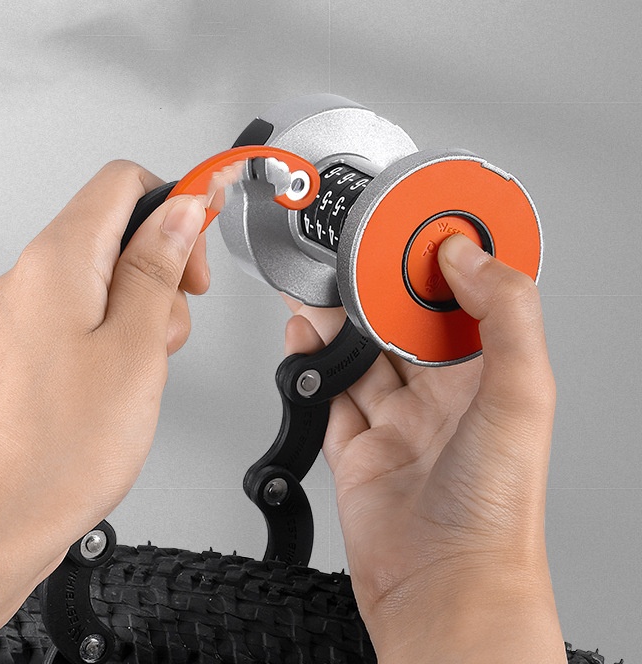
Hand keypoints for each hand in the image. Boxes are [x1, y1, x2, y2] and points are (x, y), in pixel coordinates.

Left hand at [0, 159, 209, 571]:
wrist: (0, 520)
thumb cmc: (65, 447)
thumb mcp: (139, 343)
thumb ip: (160, 265)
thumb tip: (181, 209)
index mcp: (57, 261)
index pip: (123, 183)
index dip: (176, 199)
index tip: (207, 224)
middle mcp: (25, 277)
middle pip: (113, 228)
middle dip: (161, 262)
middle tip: (179, 314)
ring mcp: (15, 312)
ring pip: (98, 274)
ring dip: (139, 303)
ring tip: (146, 362)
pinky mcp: (15, 345)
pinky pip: (74, 311)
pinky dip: (109, 328)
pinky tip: (117, 378)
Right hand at [282, 233, 564, 661]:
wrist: (444, 589)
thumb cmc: (495, 509)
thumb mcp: (520, 395)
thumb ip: (504, 316)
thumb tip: (468, 256)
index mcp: (487, 378)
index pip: (462, 303)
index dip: (438, 265)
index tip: (413, 232)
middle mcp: (442, 398)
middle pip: (399, 325)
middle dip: (371, 290)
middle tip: (347, 258)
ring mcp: (397, 423)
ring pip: (359, 355)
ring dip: (334, 321)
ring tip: (312, 292)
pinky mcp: (357, 449)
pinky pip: (327, 395)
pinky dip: (309, 365)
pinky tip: (301, 342)